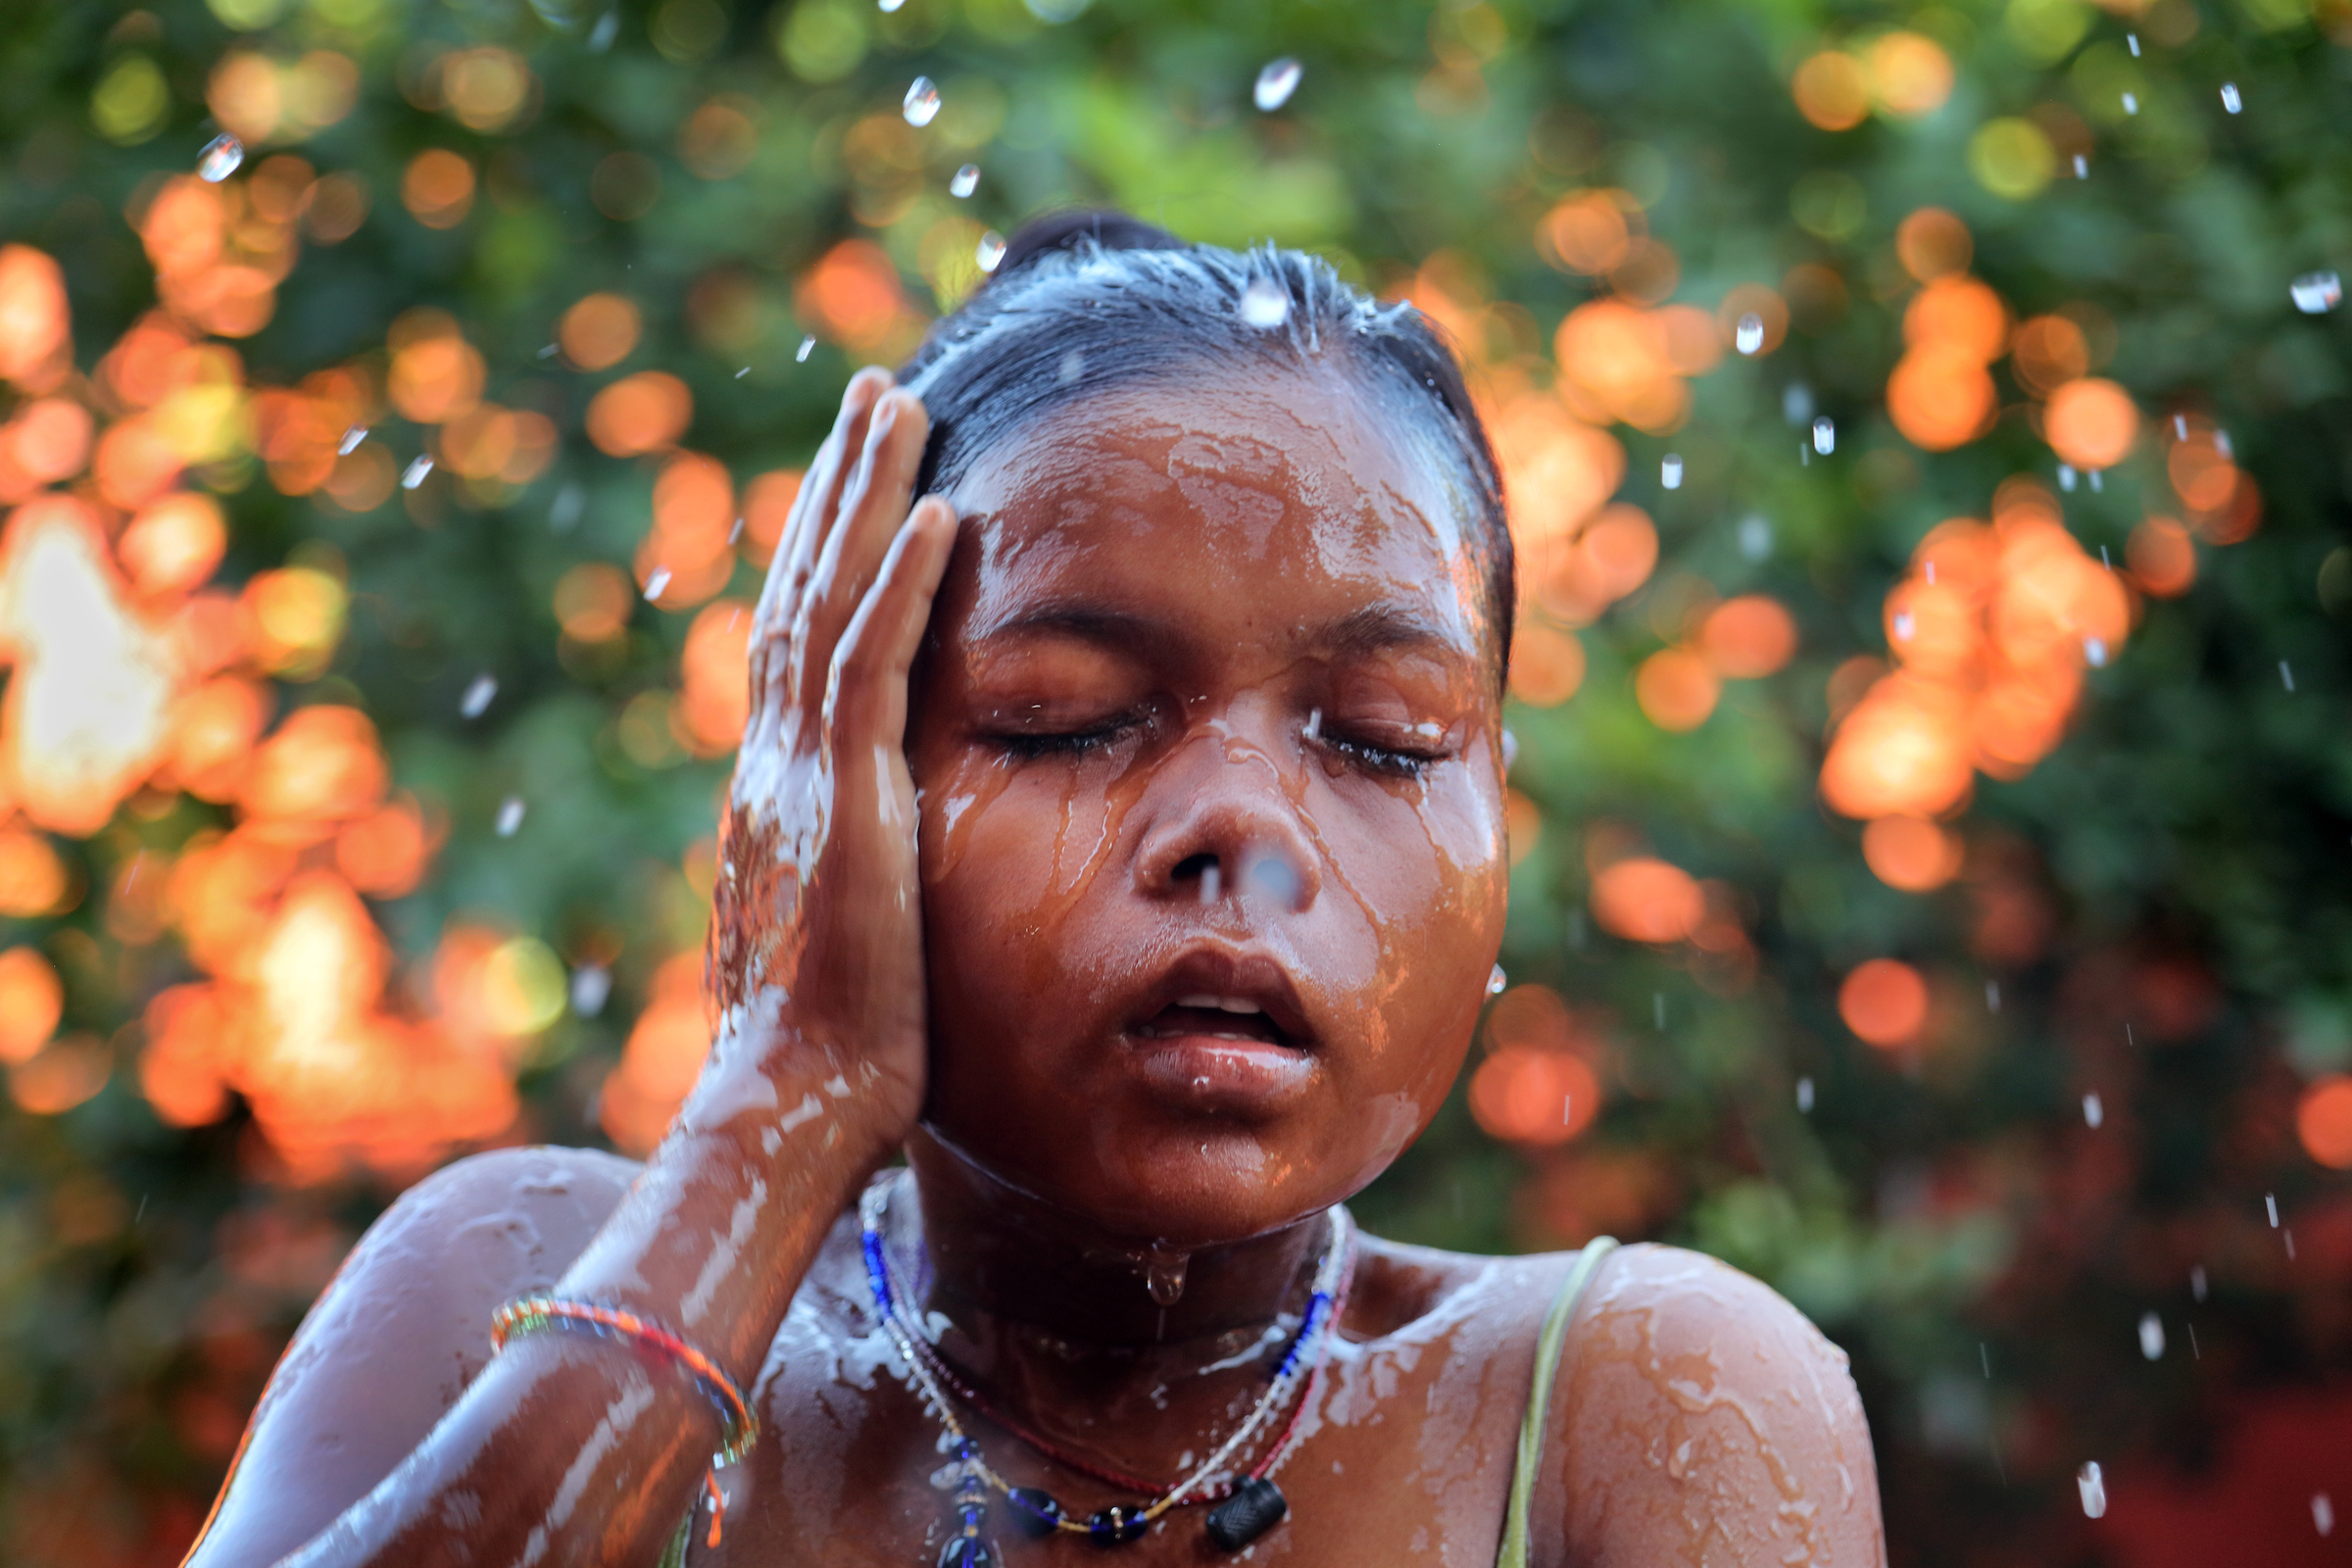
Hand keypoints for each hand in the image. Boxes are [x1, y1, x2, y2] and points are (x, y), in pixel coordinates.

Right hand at [706, 370, 954, 1147]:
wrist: (792, 1107)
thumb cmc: (832, 1052)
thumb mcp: (843, 934)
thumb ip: (854, 873)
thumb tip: (878, 863)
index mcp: (779, 790)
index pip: (801, 642)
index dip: (828, 553)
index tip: (861, 486)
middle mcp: (776, 762)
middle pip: (804, 589)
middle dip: (841, 487)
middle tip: (875, 397)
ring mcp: (804, 774)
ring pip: (831, 600)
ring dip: (867, 495)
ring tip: (901, 405)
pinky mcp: (847, 800)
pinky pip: (874, 666)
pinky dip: (902, 585)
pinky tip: (939, 512)